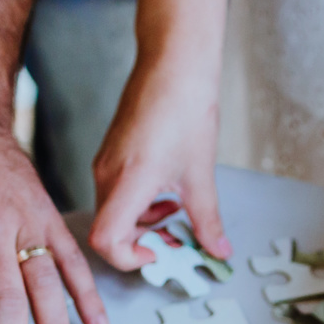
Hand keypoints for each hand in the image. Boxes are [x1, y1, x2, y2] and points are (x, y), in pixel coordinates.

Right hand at [90, 58, 228, 269]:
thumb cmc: (185, 110)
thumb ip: (207, 220)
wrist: (173, 64)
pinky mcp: (109, 157)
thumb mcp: (201, 174)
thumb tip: (218, 251)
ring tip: (178, 213)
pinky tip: (168, 193)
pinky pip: (117, 196)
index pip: (105, 241)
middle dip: (144, 244)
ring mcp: (104, 166)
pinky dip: (140, 206)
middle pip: (110, 232)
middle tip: (178, 242)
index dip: (130, 259)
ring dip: (144, 225)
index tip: (160, 254)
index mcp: (127, 182)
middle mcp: (106, 176)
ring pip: (115, 215)